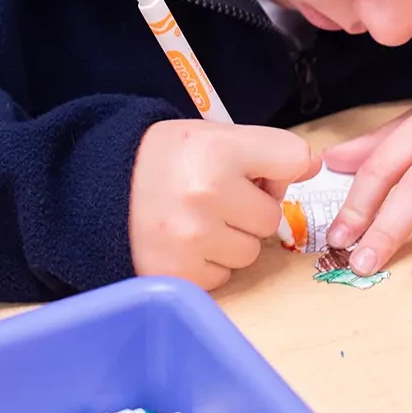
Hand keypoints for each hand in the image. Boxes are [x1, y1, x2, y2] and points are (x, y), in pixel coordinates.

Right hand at [129, 120, 318, 289]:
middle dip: (249, 210)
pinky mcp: (179, 274)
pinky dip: (208, 264)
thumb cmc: (163, 160)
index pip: (294, 158)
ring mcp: (192, 238)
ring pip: (249, 252)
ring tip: (196, 221)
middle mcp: (207, 193)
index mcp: (219, 148)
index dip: (279, 168)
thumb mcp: (211, 136)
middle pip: (271, 216)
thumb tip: (315, 166)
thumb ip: (266, 148)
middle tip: (215, 197)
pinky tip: (183, 242)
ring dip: (231, 240)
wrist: (96, 187)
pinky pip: (223, 277)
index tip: (256, 171)